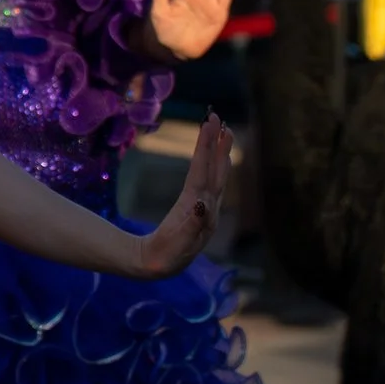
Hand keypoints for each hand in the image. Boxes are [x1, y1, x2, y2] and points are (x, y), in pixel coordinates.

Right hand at [134, 113, 231, 277]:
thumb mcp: (175, 244)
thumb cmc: (165, 255)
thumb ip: (190, 225)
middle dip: (216, 143)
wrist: (161, 266)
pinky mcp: (200, 209)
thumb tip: (201, 205)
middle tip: (217, 118)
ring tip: (223, 131)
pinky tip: (216, 158)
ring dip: (219, 151)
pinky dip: (213, 165)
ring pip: (216, 174)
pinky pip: (210, 181)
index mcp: (199, 210)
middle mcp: (208, 206)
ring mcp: (206, 207)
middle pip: (214, 169)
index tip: (208, 124)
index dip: (206, 147)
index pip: (203, 172)